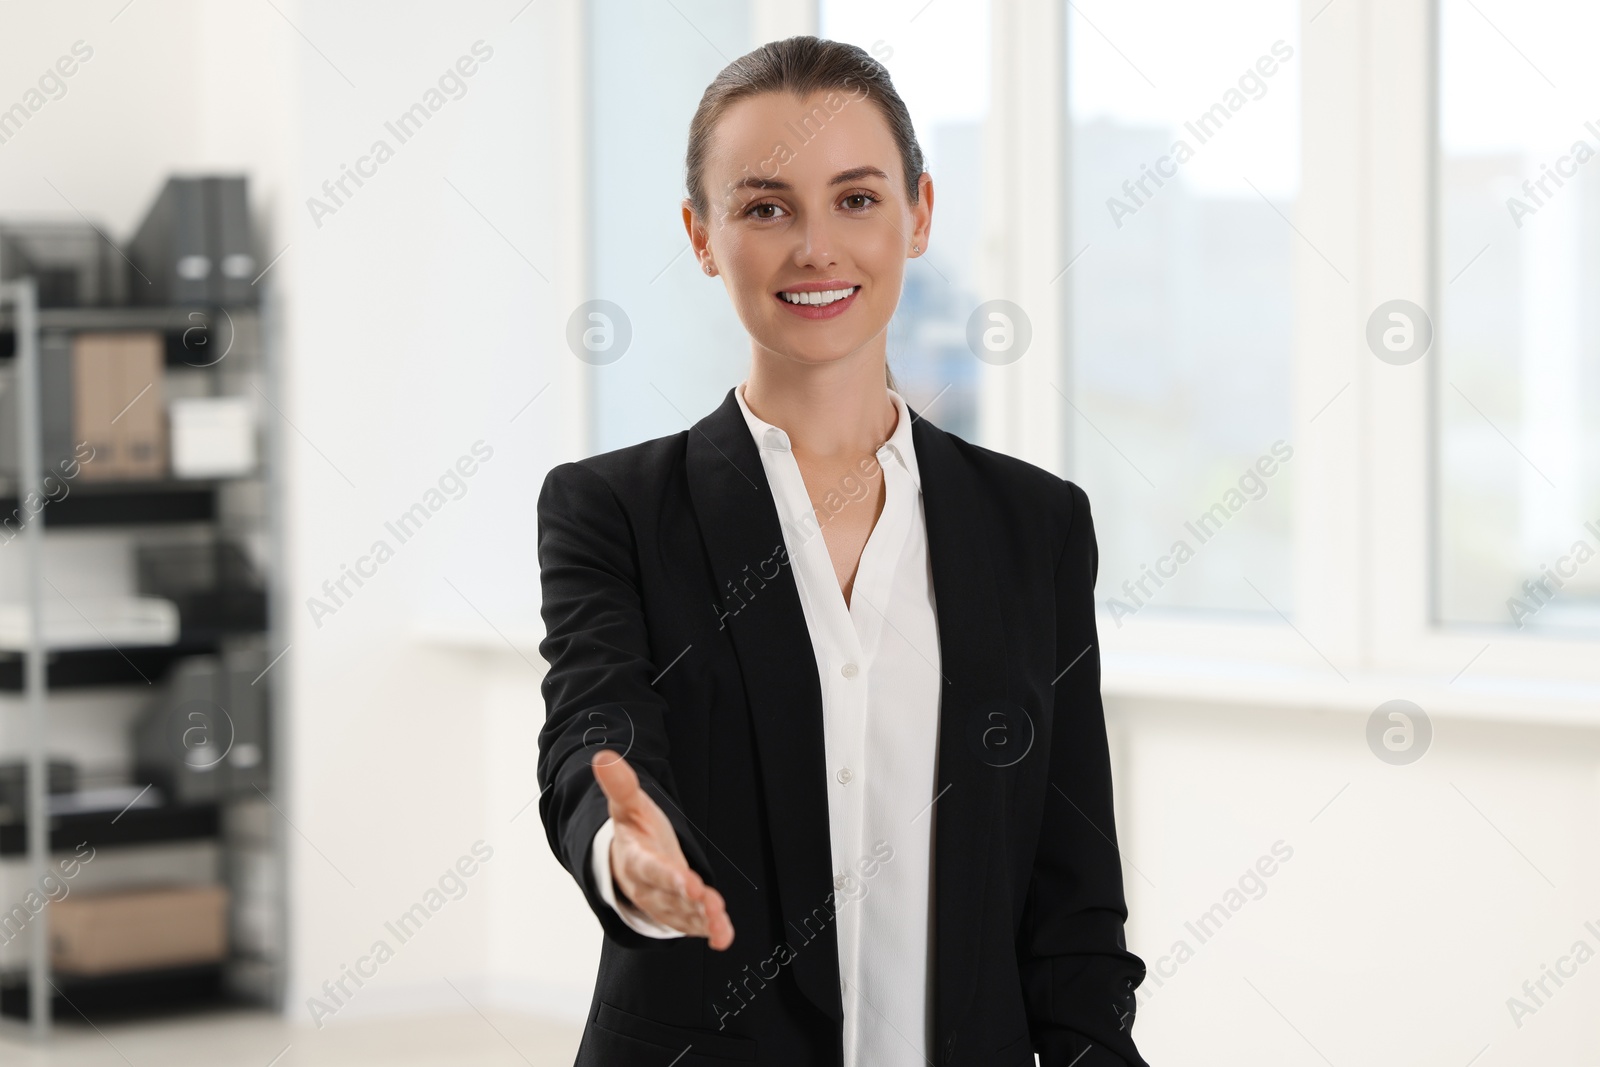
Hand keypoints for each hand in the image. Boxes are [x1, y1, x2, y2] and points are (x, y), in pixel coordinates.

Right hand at [591, 751, 734, 949]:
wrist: (627, 862)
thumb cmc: (634, 832)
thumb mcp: (628, 806)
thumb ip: (620, 785)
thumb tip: (603, 756)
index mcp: (637, 859)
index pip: (652, 868)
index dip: (669, 877)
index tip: (688, 882)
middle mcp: (649, 886)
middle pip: (670, 896)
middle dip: (690, 902)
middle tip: (711, 905)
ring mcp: (664, 902)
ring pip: (684, 914)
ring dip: (703, 920)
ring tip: (721, 925)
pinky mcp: (678, 913)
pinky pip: (693, 925)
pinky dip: (710, 931)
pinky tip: (724, 937)